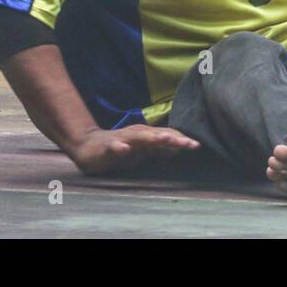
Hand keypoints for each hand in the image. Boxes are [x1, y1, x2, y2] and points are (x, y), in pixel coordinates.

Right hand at [68, 125, 200, 175]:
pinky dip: (120, 147)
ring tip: (166, 139)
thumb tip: (178, 149)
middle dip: (174, 138)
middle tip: (189, 143)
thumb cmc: (119, 150)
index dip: (182, 140)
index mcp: (146, 136)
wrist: (88, 147)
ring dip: (152, 138)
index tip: (198, 146)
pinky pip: (114, 147)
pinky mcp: (107, 147)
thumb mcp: (142, 152)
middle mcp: (136, 134)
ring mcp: (122, 139)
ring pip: (139, 138)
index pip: (167, 136)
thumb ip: (159, 150)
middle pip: (158, 135)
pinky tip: (125, 149)